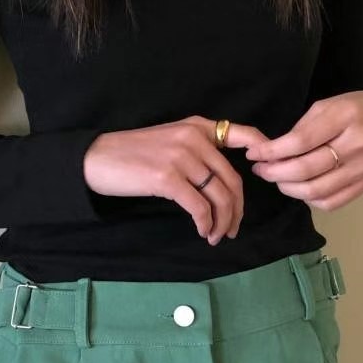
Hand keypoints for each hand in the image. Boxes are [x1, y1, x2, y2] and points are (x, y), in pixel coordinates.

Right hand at [83, 116, 267, 243]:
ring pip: (219, 196)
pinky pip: (199, 207)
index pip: (244, 135)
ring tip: (215, 236)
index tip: (266, 174)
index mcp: (197, 127)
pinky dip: (205, 224)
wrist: (96, 159)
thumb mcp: (170, 141)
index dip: (264, 152)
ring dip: (222, 222)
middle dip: (236, 210)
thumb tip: (221, 181)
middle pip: (233, 179)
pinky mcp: (168, 178)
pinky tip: (202, 231)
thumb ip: (197, 151)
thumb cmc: (132, 155)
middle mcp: (194, 138)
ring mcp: (181, 157)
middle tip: (232, 229)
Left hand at [243, 88, 362, 210]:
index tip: (255, 154)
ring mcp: (362, 169)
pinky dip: (310, 200)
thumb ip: (304, 127)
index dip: (272, 151)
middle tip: (261, 169)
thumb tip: (274, 150)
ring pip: (316, 190)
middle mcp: (355, 145)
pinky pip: (331, 202)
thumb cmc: (362, 109)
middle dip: (275, 173)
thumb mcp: (332, 105)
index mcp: (345, 117)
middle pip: (305, 169)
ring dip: (288, 188)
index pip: (300, 141)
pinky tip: (301, 189)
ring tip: (278, 179)